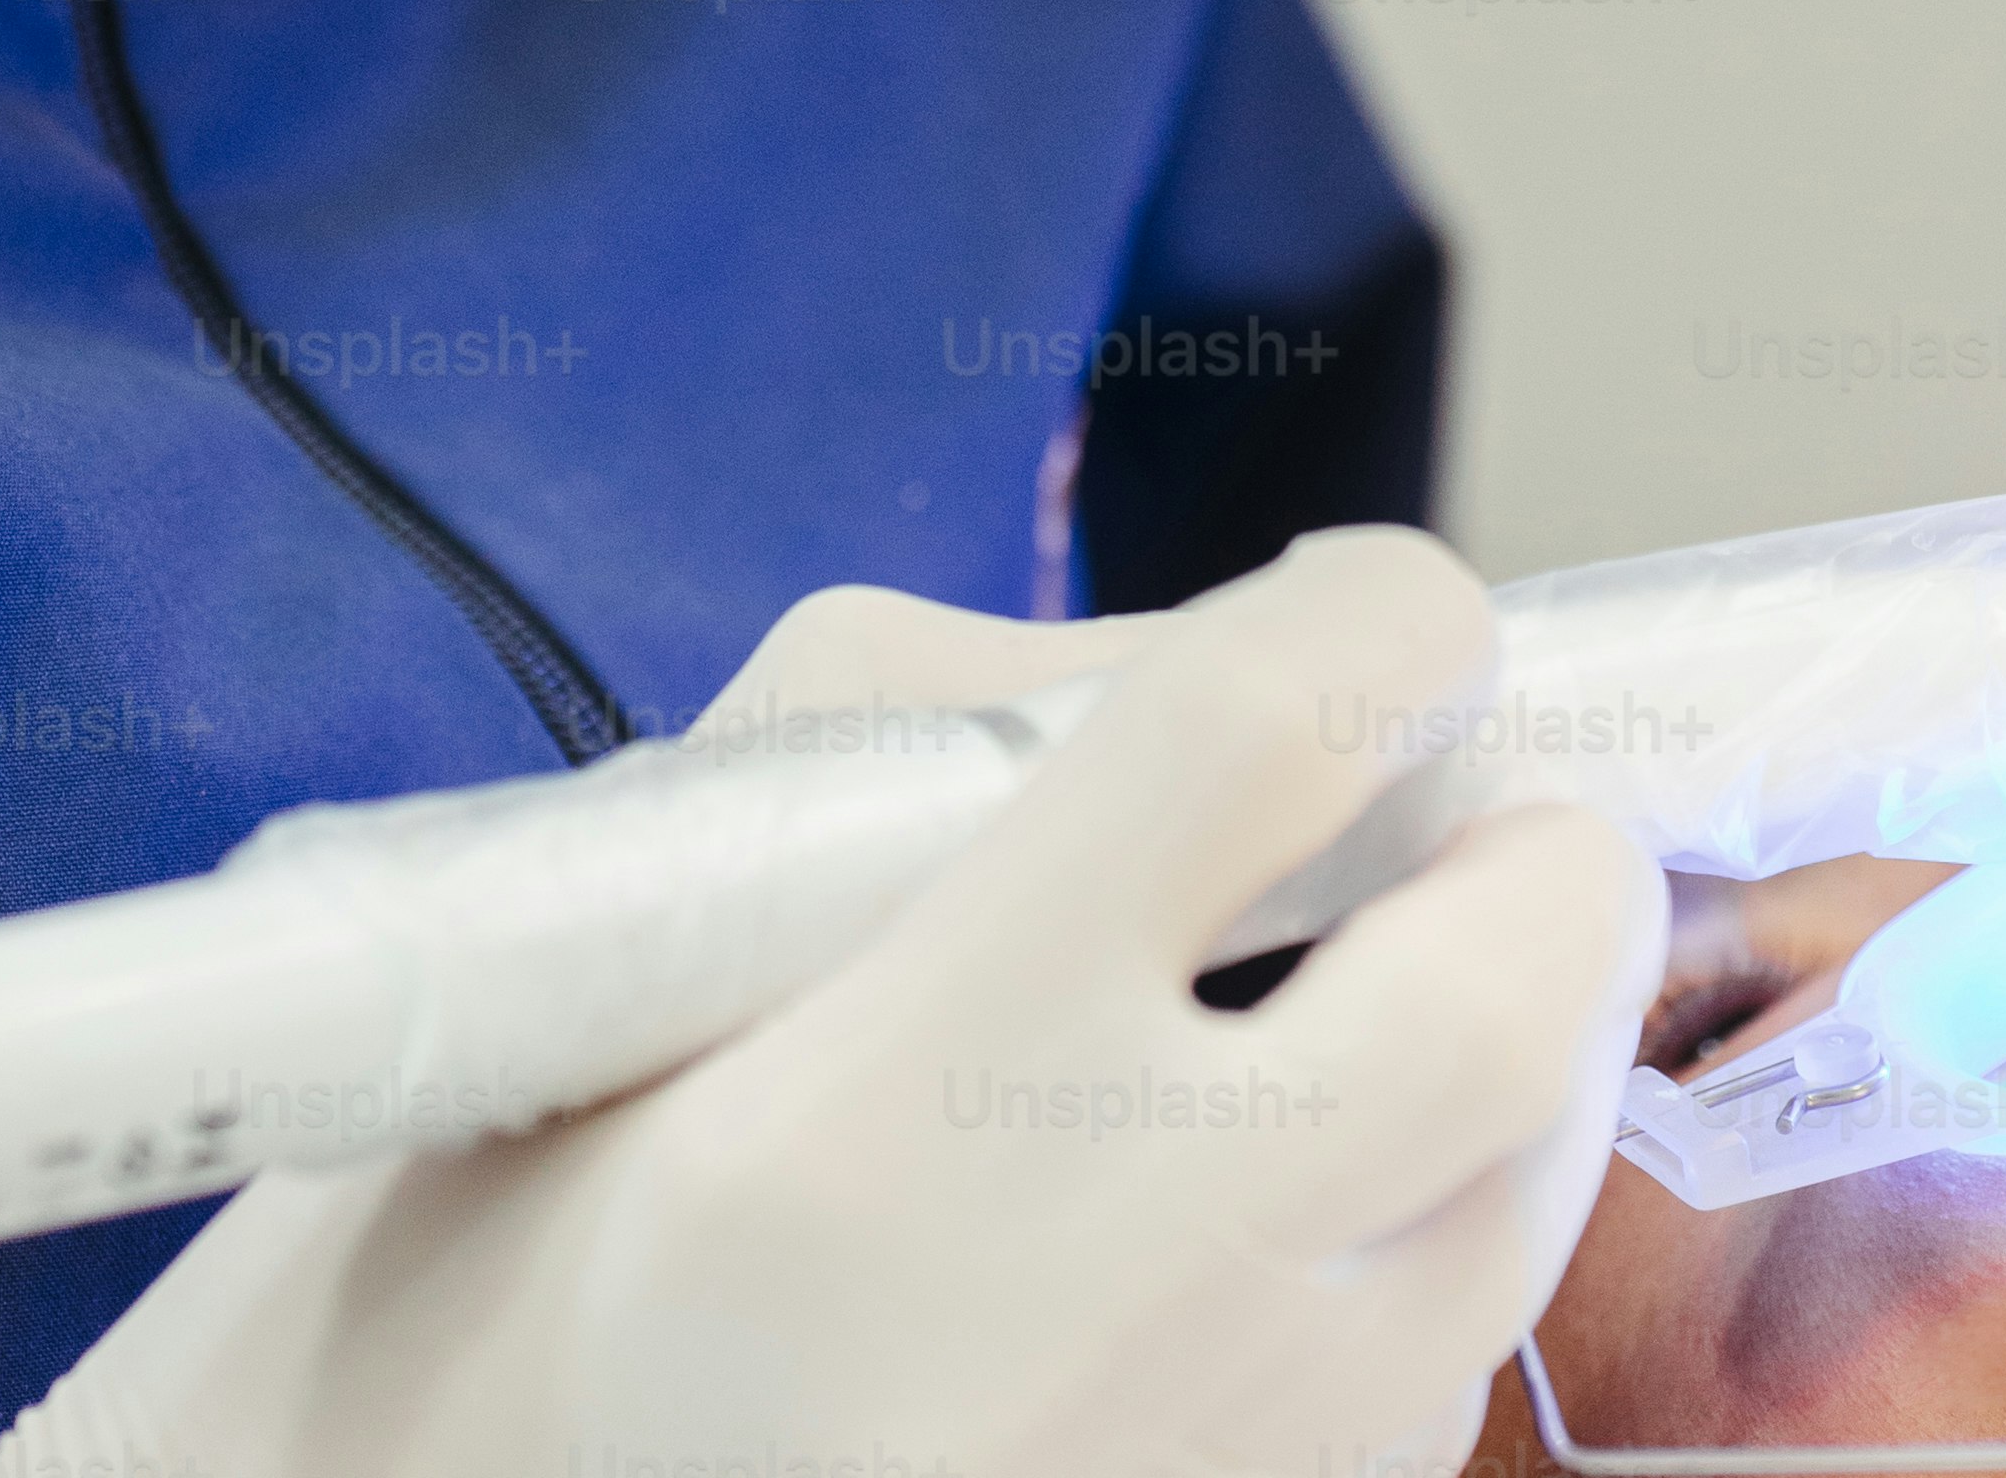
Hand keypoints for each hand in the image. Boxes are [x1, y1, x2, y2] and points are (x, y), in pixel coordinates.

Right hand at [0, 527, 1665, 1477]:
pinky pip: (1432, 1394)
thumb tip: (1242, 684)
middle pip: (1499, 999)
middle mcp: (1082, 1316)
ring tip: (1362, 1010)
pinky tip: (1250, 1240)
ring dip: (1496, 1062)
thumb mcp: (637, 914)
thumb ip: (936, 740)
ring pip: (1518, 1208)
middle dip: (1534, 854)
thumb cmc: (471, 1262)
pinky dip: (1402, 1266)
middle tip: (1459, 810)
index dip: (1376, 618)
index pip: (1256, 737)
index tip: (1382, 611)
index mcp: (887, 1101)